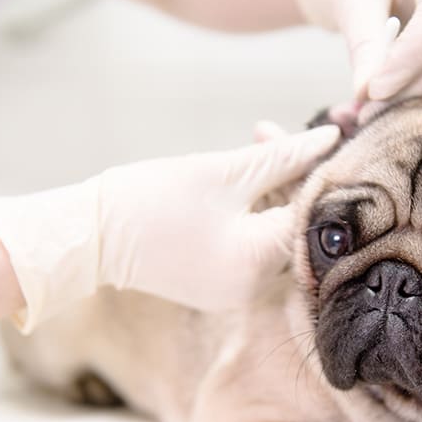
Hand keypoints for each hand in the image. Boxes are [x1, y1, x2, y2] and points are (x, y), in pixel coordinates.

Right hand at [0, 125, 339, 331]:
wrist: (87, 236)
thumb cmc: (147, 199)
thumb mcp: (221, 171)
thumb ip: (282, 157)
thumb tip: (329, 139)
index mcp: (255, 263)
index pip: (311, 215)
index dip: (325, 170)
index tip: (334, 132)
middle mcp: (253, 287)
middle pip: (298, 226)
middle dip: (301, 174)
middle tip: (301, 131)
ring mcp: (238, 290)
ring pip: (278, 232)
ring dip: (278, 188)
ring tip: (265, 139)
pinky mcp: (223, 284)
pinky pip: (256, 243)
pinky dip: (258, 209)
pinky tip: (254, 169)